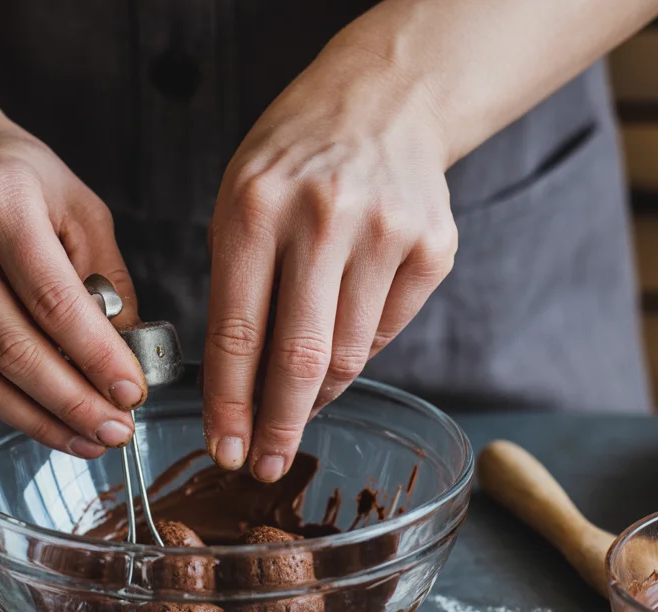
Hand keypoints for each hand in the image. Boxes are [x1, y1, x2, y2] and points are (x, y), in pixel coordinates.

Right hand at [0, 123, 146, 457]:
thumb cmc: (17, 182)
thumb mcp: (80, 209)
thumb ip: (107, 281)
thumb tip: (126, 360)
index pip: (53, 300)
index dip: (96, 357)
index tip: (132, 393)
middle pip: (12, 348)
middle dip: (71, 402)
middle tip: (114, 430)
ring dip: (38, 418)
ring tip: (84, 437)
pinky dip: (2, 402)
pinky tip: (42, 413)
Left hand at [203, 41, 457, 480]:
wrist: (385, 99)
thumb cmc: (295, 159)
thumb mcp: (239, 202)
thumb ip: (235, 289)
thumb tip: (240, 392)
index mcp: (257, 208)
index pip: (238, 332)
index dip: (230, 404)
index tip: (225, 450)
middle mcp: (324, 219)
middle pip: (301, 359)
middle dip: (279, 427)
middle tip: (265, 466)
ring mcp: (387, 233)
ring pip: (349, 355)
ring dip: (319, 393)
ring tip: (300, 399)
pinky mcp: (433, 248)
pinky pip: (387, 332)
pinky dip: (359, 347)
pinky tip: (344, 326)